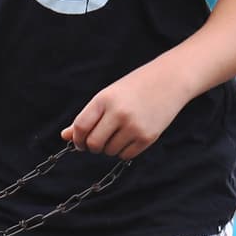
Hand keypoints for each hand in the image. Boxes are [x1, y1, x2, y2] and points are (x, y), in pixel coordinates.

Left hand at [62, 62, 189, 158]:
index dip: (77, 138)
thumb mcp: (108, 96)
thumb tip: (65, 136)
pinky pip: (125, 155)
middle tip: (98, 140)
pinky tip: (130, 136)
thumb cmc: (134, 88)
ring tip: (118, 133)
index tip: (79, 141)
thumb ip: (87, 117)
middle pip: (93, 144)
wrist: (170, 80)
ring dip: (109, 147)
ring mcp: (134, 126)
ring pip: (109, 151)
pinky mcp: (148, 137)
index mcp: (105, 99)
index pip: (81, 127)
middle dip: (92, 146)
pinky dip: (123, 150)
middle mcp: (119, 113)